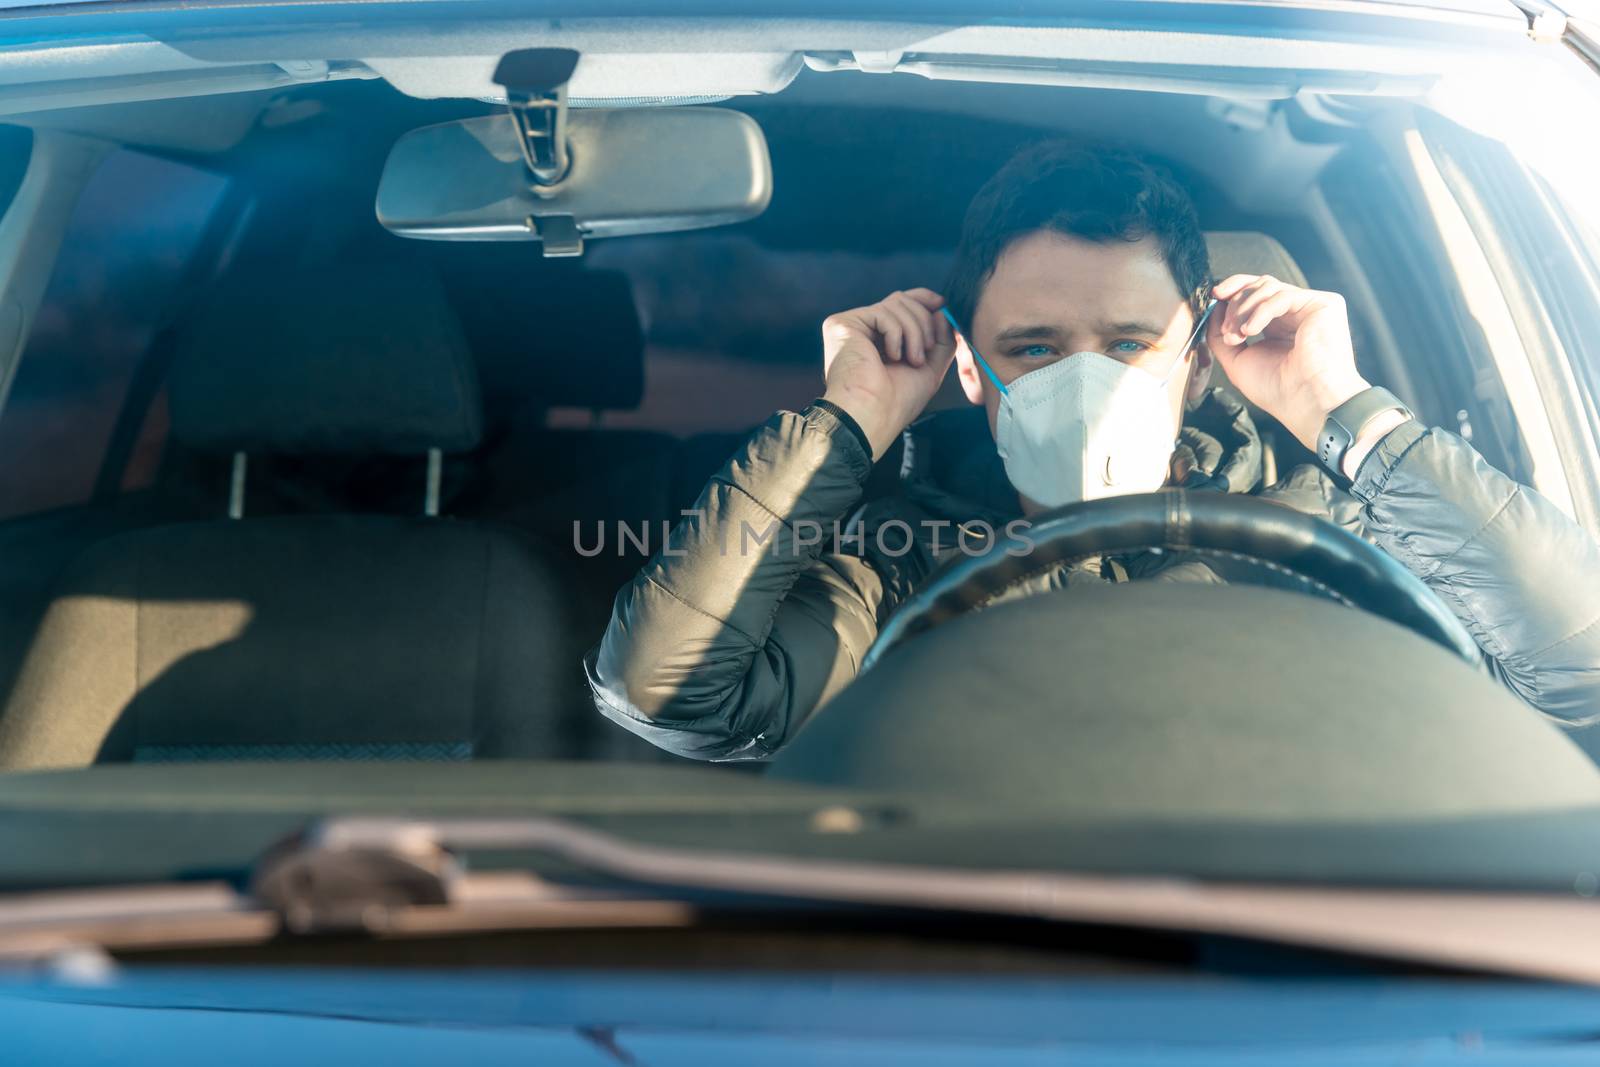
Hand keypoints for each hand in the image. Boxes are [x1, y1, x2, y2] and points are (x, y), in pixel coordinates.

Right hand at [821, 288, 955, 459]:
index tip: (942, 305)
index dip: (923, 299)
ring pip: (895, 304)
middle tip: (926, 351)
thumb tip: (942, 309)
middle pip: (901, 300)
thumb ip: (940, 338)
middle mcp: (864, 330)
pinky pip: (883, 313)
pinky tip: (891, 357)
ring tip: (912, 361)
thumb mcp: (929, 367)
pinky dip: (896, 334)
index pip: (901, 303)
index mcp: (880, 339)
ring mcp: (851, 326)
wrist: (874, 414)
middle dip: (923, 322)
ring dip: (914, 333)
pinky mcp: (841, 324)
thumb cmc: (897, 401)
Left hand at [1206, 274, 1370, 451]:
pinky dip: (1261, 311)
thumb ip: (1221, 334)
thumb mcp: (1237, 360)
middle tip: (1227, 330)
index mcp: (1279, 324)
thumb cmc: (1276, 390)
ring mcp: (1311, 307)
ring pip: (1269, 286)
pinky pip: (1283, 295)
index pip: (1255, 292)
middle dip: (1235, 304)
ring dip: (1244, 309)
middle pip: (1260, 284)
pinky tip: (1250, 331)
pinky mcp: (1325, 304)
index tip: (1214, 296)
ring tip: (1237, 335)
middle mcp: (1296, 313)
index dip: (1234, 289)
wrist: (1306, 403)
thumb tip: (1214, 307)